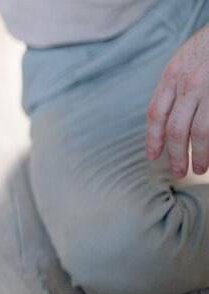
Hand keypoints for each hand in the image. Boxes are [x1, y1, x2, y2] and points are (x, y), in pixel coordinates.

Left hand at [146, 24, 208, 176]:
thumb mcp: (184, 60)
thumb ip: (174, 87)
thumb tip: (166, 120)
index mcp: (173, 75)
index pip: (156, 114)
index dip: (153, 139)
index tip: (152, 156)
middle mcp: (190, 84)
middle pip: (176, 129)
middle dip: (177, 155)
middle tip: (179, 172)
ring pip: (201, 132)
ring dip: (200, 155)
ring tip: (202, 168)